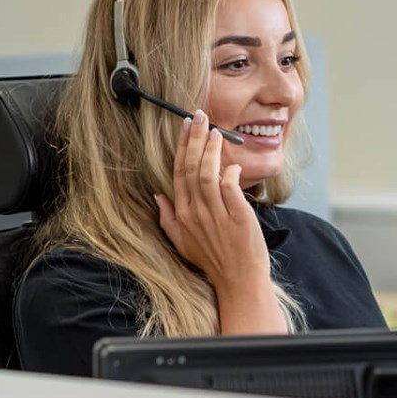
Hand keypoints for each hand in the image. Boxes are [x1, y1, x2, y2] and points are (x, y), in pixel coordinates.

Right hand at [155, 110, 282, 332]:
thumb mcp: (181, 242)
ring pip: (208, 175)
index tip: (185, 126)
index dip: (182, 147)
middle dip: (194, 139)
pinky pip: (230, 189)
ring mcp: (216, 215)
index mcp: (182, 214)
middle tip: (199, 117)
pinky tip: (232, 164)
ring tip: (215, 132)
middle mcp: (196, 212)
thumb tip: (158, 195)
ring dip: (211, 151)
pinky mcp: (238, 217)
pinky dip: (230, 174)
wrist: (238, 281)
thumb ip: (168, 217)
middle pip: (191, 168)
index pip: (179, 173)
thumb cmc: (213, 261)